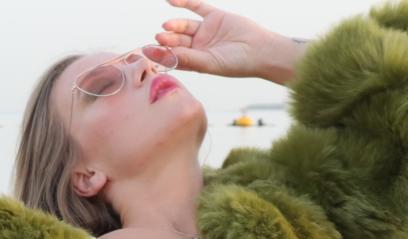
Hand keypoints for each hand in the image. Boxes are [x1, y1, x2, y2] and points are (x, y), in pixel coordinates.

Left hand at [151, 0, 294, 79]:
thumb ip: (189, 59)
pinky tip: (170, 0)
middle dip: (167, 40)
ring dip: (174, 25)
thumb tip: (167, 56)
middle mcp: (198, 47)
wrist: (261, 50)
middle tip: (158, 38)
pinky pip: (196, 7)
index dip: (160, 54)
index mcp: (196, 62)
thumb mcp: (210, 64)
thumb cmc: (237, 63)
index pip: (173, 58)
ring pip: (184, 26)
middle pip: (176, 42)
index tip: (147, 51)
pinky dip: (184, 2)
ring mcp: (206, 31)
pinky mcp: (214, 16)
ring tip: (167, 27)